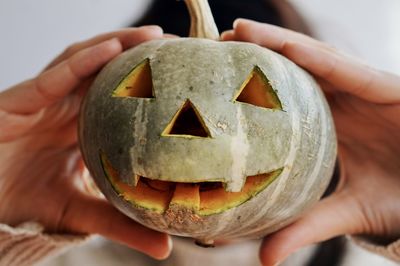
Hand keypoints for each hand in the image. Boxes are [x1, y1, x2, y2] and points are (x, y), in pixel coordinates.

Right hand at [0, 26, 170, 259]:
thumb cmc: (25, 205)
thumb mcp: (81, 213)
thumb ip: (120, 223)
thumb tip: (165, 247)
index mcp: (83, 128)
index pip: (121, 98)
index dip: (151, 86)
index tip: (187, 80)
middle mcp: (67, 109)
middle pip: (107, 72)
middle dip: (140, 55)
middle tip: (179, 47)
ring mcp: (44, 102)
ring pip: (83, 62)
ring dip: (117, 44)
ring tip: (153, 36)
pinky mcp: (19, 101)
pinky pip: (54, 76)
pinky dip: (83, 60)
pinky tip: (113, 48)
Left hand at [222, 19, 399, 264]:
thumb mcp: (345, 213)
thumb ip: (306, 227)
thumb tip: (263, 257)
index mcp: (327, 127)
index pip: (283, 100)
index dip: (250, 88)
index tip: (213, 83)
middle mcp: (340, 103)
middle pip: (291, 70)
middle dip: (255, 54)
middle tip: (216, 44)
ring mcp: (360, 91)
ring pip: (312, 58)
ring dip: (275, 42)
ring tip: (238, 30)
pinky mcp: (383, 87)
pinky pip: (341, 67)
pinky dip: (311, 54)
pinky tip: (282, 44)